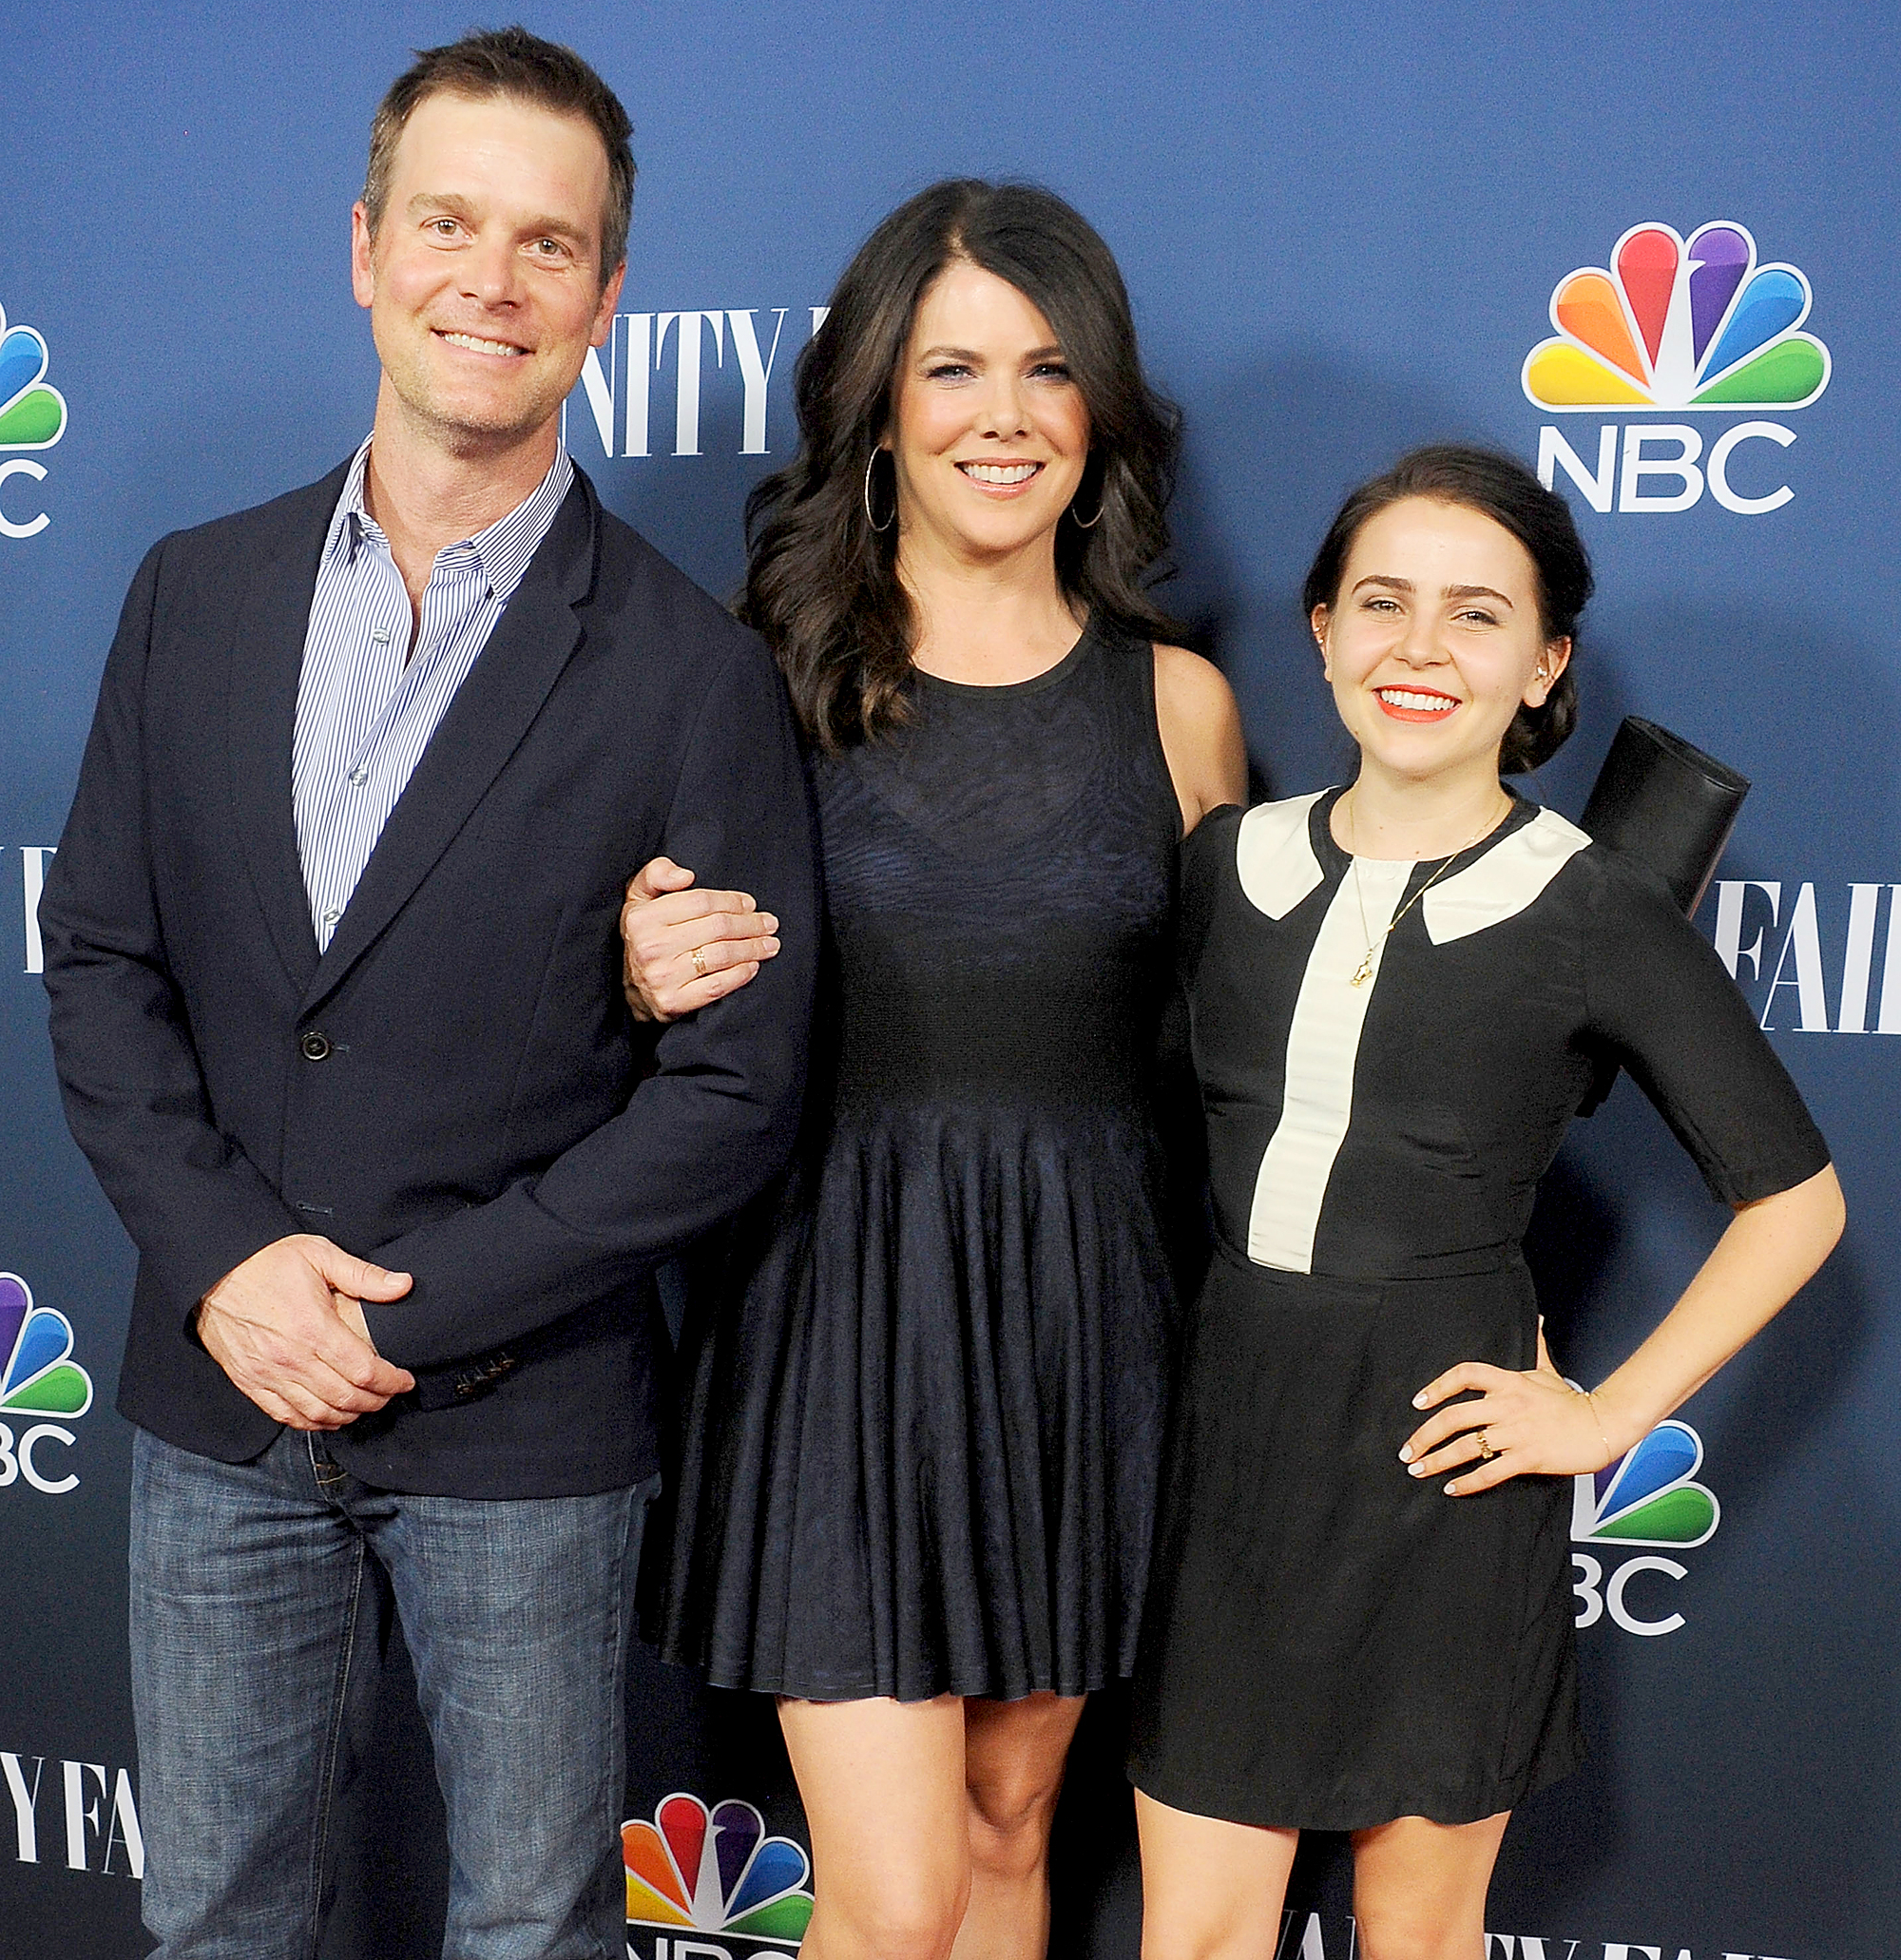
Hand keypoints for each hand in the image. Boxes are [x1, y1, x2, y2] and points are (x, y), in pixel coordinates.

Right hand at [196, 1235, 414, 1430]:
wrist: (213, 1273)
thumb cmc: (266, 1262)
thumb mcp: (319, 1254)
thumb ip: (364, 1275)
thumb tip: (403, 1284)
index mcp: (314, 1328)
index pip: (364, 1370)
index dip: (391, 1381)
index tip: (404, 1380)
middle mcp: (291, 1358)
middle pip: (345, 1397)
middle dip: (376, 1401)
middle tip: (389, 1394)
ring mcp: (268, 1374)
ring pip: (317, 1413)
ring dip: (347, 1416)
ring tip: (365, 1406)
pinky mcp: (249, 1382)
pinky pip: (284, 1415)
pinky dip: (311, 1423)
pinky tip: (328, 1418)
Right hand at [620, 856, 778, 1022]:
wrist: (632, 990)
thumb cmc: (644, 936)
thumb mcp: (639, 898)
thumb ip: (657, 873)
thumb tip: (685, 876)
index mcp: (642, 918)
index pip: (701, 902)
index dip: (732, 901)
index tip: (750, 904)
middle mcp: (651, 947)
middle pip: (717, 928)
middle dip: (750, 924)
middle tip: (769, 924)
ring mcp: (661, 977)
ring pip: (721, 956)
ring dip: (753, 948)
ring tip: (770, 944)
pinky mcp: (672, 1003)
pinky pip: (716, 986)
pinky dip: (740, 975)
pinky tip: (753, 966)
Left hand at [1400, 1342, 1617, 1496]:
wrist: (1604, 1425)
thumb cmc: (1572, 1400)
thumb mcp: (1547, 1370)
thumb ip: (1535, 1346)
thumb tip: (1538, 1319)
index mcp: (1509, 1381)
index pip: (1464, 1374)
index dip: (1437, 1386)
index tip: (1418, 1402)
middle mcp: (1507, 1405)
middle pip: (1455, 1417)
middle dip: (1425, 1435)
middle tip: (1407, 1451)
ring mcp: (1517, 1432)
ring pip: (1467, 1446)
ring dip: (1438, 1461)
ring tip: (1418, 1469)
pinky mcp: (1529, 1457)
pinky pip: (1491, 1472)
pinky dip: (1468, 1482)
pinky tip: (1452, 1488)